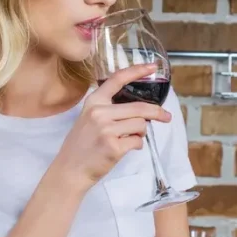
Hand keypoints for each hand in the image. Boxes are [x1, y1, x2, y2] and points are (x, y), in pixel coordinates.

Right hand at [50, 64, 171, 188]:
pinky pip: (138, 141)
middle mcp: (99, 113)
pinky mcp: (114, 146)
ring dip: (140, 133)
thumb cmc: (81, 145)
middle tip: (166, 117)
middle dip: (157, 113)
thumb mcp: (88, 119)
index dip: (137, 71)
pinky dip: (136, 145)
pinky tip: (125, 148)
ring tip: (129, 138)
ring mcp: (106, 130)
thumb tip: (139, 109)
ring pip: (141, 125)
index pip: (117, 79)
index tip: (152, 67)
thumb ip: (108, 109)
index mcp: (94, 102)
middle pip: (140, 107)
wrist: (70, 170)